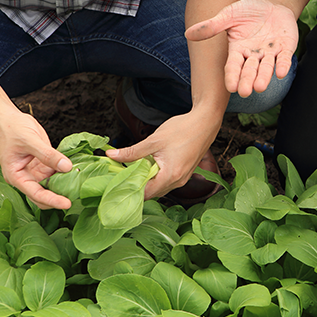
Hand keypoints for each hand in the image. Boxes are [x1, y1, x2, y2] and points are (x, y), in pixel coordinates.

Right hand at [0, 112, 73, 209]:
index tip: (67, 204)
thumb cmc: (11, 128)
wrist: (7, 118)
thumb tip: (67, 167)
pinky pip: (55, 173)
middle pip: (43, 194)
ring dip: (64, 186)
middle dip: (58, 197)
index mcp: (16, 176)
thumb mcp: (30, 140)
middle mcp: (25, 177)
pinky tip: (77, 173)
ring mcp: (35, 172)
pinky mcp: (42, 165)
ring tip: (80, 185)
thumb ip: (48, 155)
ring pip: (51, 185)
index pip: (35, 194)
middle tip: (76, 197)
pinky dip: (65, 173)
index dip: (52, 200)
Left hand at [104, 111, 220, 199]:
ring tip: (134, 168)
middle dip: (138, 185)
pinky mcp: (185, 173)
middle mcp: (178, 181)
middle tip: (122, 174)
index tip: (117, 181)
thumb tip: (111, 155)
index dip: (131, 189)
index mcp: (170, 176)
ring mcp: (183, 178)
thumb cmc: (182, 130)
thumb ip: (132, 151)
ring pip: (160, 187)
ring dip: (147, 180)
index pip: (146, 193)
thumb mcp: (153, 141)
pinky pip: (167, 180)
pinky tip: (149, 164)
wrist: (205, 122)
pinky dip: (157, 176)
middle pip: (153, 192)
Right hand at [184, 0, 298, 97]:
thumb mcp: (228, 15)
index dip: (233, 76)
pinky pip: (284, 59)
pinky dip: (283, 65)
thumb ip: (212, 26)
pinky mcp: (286, 48)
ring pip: (267, 68)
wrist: (272, 5)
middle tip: (244, 92)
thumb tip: (188, 33)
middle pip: (250, 71)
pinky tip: (281, 73)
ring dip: (264, 77)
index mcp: (238, 50)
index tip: (231, 87)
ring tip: (260, 87)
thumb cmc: (248, 12)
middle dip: (247, 81)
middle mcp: (254, 55)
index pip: (234, 66)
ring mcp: (270, 53)